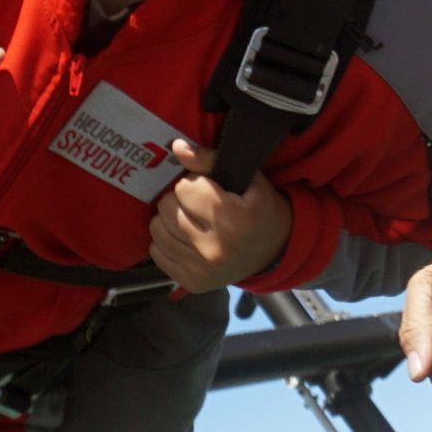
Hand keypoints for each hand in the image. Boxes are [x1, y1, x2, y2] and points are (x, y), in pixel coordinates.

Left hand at [146, 137, 292, 293]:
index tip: (208, 189)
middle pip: (167, 207)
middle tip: (197, 204)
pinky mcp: (191, 283)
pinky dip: (166, 241)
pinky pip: (156, 252)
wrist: (275, 252)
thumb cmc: (260, 209)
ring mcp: (201, 270)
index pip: (184, 187)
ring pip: (157, 229)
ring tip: (190, 219)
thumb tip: (177, 148)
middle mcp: (215, 249)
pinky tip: (185, 238)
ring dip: (170, 219)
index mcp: (233, 220)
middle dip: (178, 200)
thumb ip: (210, 160)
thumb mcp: (248, 179)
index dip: (194, 183)